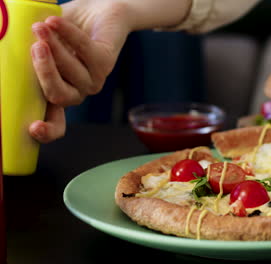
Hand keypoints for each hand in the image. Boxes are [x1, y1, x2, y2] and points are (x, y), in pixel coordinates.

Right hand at [29, 0, 131, 142]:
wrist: (95, 10)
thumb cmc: (60, 29)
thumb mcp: (38, 43)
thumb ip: (24, 54)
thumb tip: (2, 50)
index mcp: (56, 94)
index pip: (54, 124)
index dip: (46, 132)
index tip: (34, 128)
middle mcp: (76, 91)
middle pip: (58, 95)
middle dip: (44, 72)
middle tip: (35, 47)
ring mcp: (92, 80)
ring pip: (71, 71)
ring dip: (55, 46)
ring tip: (41, 26)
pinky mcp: (105, 62)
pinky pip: (85, 50)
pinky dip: (68, 34)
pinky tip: (55, 22)